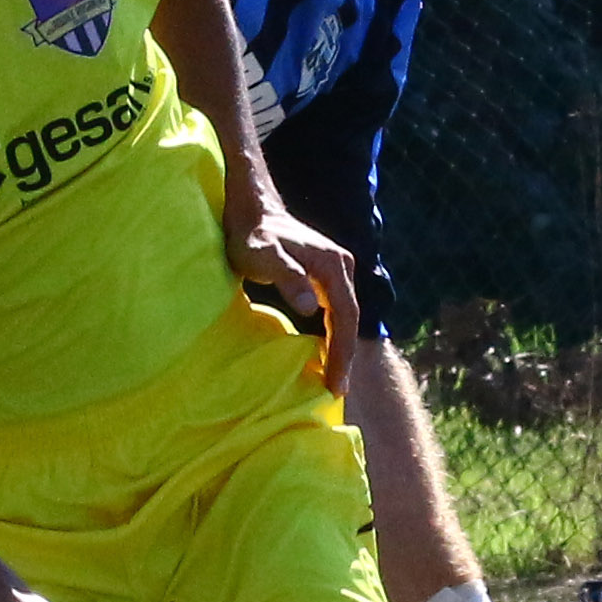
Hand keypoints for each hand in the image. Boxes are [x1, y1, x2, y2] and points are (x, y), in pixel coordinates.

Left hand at [230, 199, 360, 386]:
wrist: (251, 211)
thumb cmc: (252, 236)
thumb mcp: (263, 257)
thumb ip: (288, 278)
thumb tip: (312, 308)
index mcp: (333, 266)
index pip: (345, 316)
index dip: (342, 351)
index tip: (335, 381)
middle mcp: (342, 266)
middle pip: (350, 318)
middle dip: (344, 355)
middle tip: (336, 390)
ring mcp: (336, 268)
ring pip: (345, 315)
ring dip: (340, 346)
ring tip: (333, 378)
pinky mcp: (326, 273)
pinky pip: (336, 309)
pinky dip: (333, 333)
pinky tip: (325, 352)